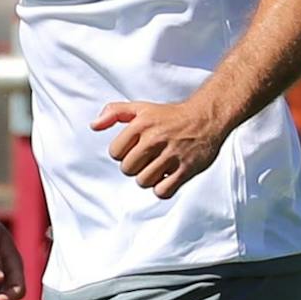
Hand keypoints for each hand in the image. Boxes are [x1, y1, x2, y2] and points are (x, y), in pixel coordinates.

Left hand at [92, 99, 226, 198]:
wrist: (206, 117)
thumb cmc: (170, 116)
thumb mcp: (140, 108)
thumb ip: (114, 112)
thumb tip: (94, 126)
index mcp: (142, 124)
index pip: (115, 152)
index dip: (122, 153)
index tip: (134, 149)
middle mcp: (156, 138)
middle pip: (127, 169)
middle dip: (134, 167)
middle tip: (147, 159)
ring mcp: (172, 155)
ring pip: (143, 182)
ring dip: (148, 178)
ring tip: (158, 167)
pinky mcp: (187, 169)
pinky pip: (163, 191)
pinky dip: (163, 189)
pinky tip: (168, 177)